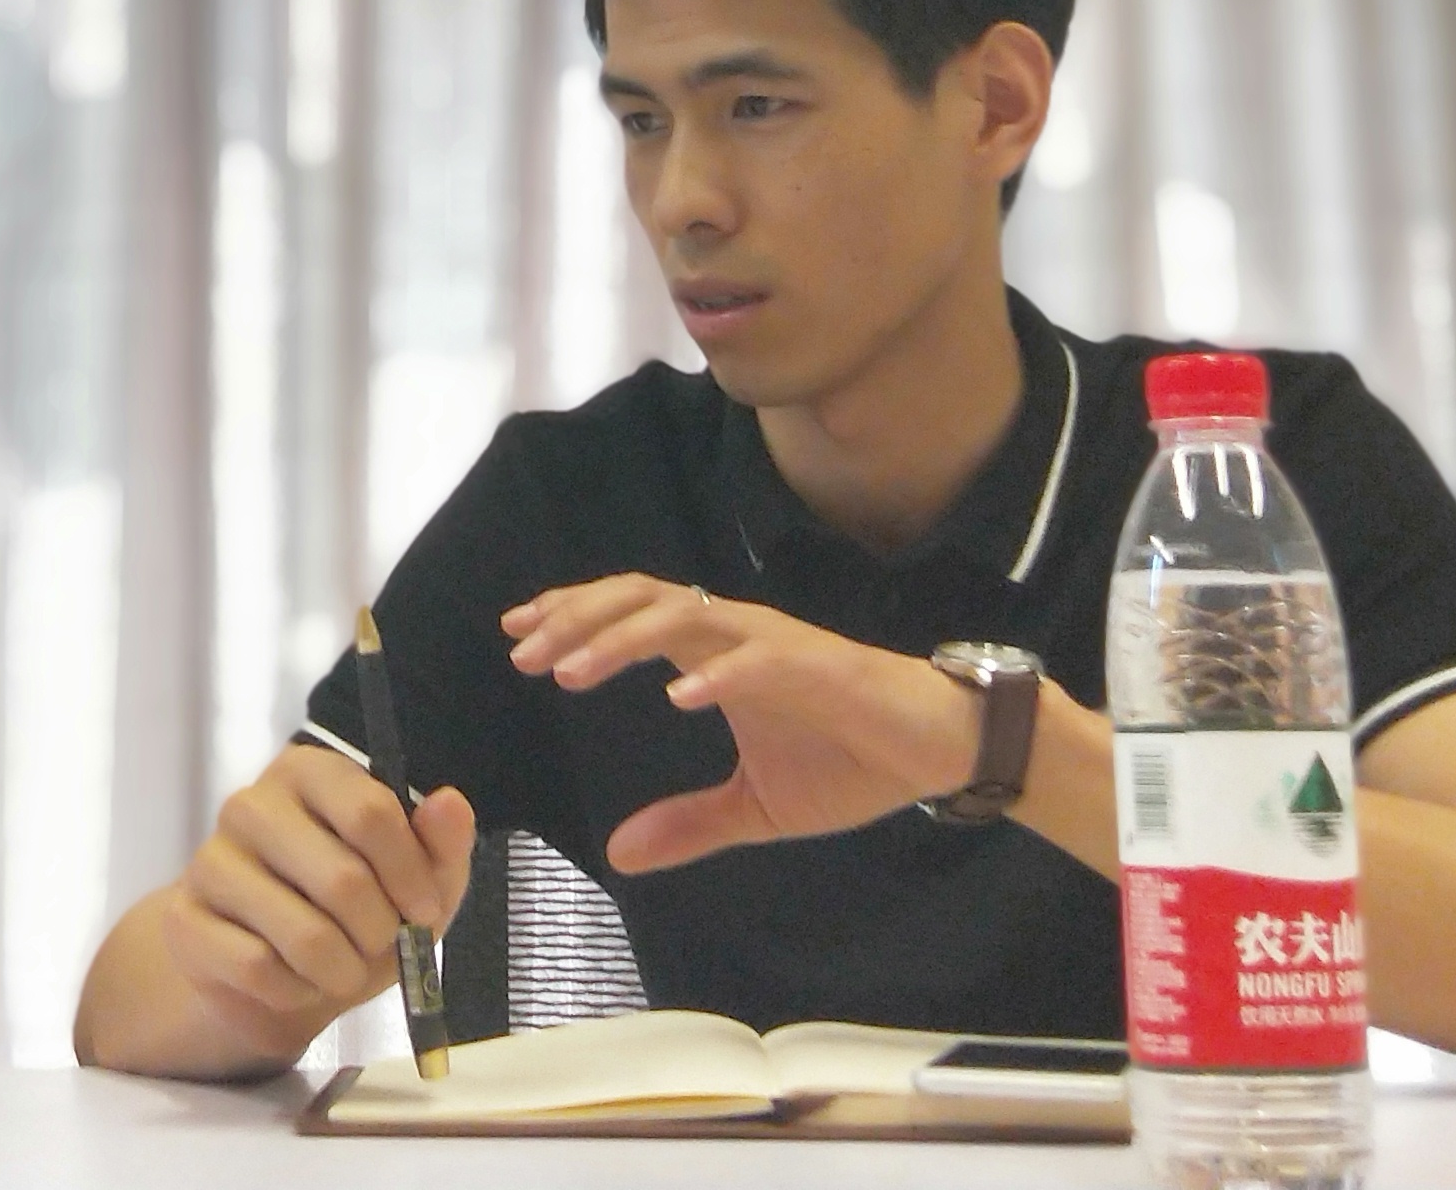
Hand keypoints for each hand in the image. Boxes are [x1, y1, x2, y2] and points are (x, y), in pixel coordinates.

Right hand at [157, 743, 476, 1045]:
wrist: (280, 976)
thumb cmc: (355, 915)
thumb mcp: (416, 881)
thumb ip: (441, 842)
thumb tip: (449, 803)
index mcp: (309, 773)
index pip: (370, 812)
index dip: (410, 874)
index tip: (425, 912)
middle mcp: (251, 804)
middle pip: (344, 880)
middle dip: (380, 934)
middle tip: (380, 946)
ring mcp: (209, 860)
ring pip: (304, 935)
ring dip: (342, 971)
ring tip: (342, 968)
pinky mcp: (184, 920)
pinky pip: (259, 970)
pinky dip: (295, 991)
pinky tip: (296, 981)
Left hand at [503, 575, 991, 872]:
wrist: (938, 750)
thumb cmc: (851, 762)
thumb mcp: (755, 808)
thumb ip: (688, 824)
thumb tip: (618, 854)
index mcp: (716, 653)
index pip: (629, 615)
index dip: (571, 619)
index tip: (516, 638)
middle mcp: (737, 632)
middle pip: (640, 600)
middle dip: (575, 621)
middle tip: (523, 653)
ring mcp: (776, 645)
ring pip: (685, 615)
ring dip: (622, 639)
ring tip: (572, 672)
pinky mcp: (821, 667)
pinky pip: (759, 659)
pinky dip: (717, 672)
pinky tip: (679, 697)